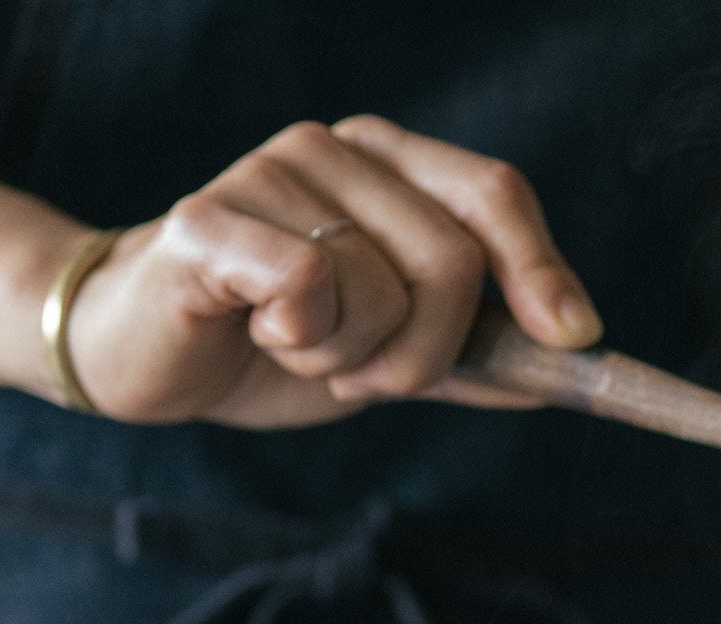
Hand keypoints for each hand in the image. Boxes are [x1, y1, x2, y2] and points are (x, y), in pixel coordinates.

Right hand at [65, 117, 599, 427]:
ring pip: (384, 287)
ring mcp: (269, 173)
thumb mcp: (394, 355)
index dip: (543, 268)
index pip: (495, 193)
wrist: (145, 356)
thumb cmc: (273, 342)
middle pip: (455, 257)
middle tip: (368, 376)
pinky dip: (302, 343)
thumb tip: (569, 371)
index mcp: (389, 164)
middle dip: (430, 352)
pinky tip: (257, 333)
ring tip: (297, 346)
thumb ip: (475, 358)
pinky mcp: (209, 218)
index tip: (575, 339)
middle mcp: (334, 149)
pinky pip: (310, 287)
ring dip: (353, 358)